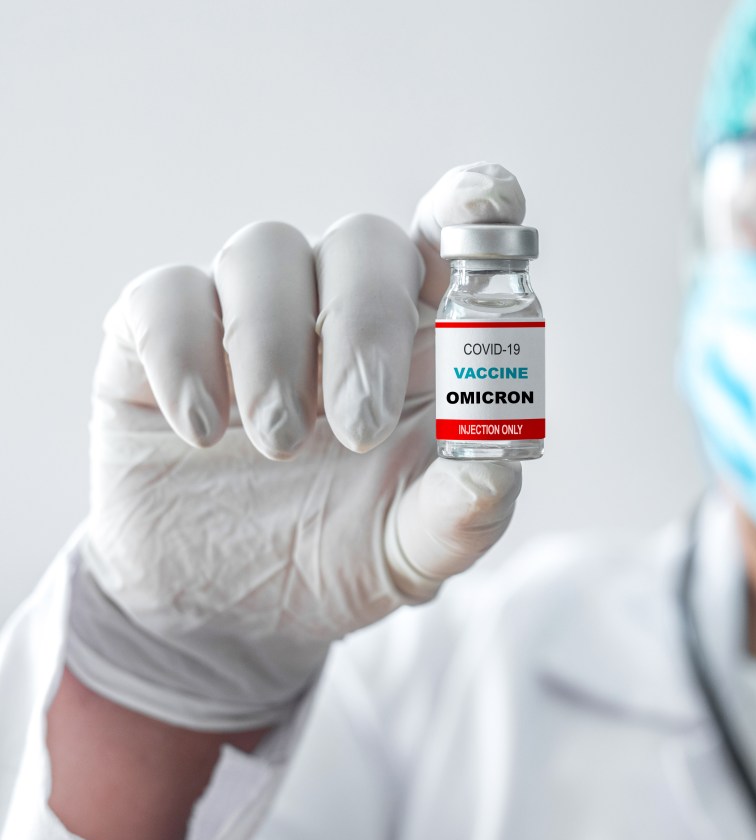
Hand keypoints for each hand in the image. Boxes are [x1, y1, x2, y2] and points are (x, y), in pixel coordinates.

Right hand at [66, 162, 528, 730]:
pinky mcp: (158, 337)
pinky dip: (186, 355)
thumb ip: (461, 512)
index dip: (472, 206)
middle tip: (359, 425)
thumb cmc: (343, 557)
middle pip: (364, 241)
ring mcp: (250, 315)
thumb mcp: (413, 552)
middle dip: (366, 324)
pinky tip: (204, 431)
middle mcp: (341, 309)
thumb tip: (493, 471)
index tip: (488, 205)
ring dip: (274, 345)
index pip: (454, 242)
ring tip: (280, 444)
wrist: (227, 613)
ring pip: (266, 250)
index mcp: (424, 343)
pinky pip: (166, 295)